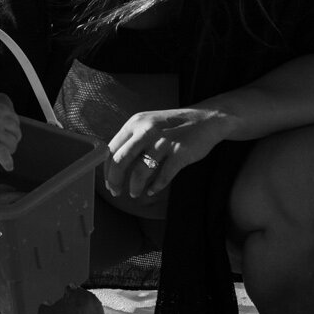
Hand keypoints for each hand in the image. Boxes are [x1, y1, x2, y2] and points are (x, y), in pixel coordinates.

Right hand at [0, 92, 20, 170]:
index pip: (14, 118)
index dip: (13, 126)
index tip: (10, 130)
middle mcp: (0, 119)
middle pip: (16, 130)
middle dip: (14, 138)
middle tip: (8, 143)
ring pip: (12, 143)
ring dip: (10, 149)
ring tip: (6, 154)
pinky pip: (3, 154)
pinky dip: (7, 161)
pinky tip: (8, 166)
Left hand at [104, 107, 236, 202]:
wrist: (206, 119)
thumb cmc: (174, 126)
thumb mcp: (148, 124)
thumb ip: (132, 140)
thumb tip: (113, 166)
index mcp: (135, 123)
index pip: (111, 149)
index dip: (107, 170)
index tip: (109, 183)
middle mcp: (147, 130)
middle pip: (120, 160)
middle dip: (115, 180)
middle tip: (116, 192)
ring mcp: (164, 141)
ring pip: (140, 170)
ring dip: (135, 186)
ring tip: (135, 194)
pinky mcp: (180, 152)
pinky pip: (163, 175)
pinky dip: (156, 186)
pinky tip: (152, 191)